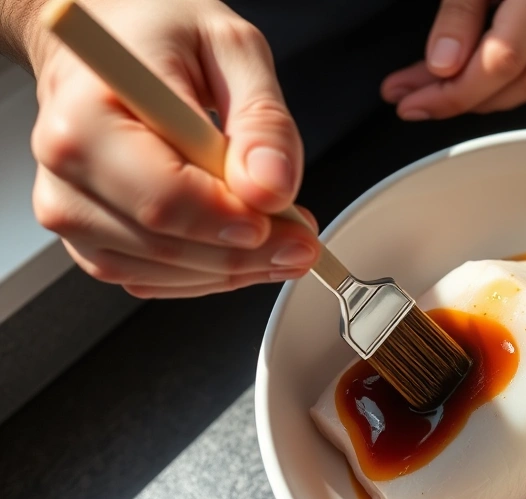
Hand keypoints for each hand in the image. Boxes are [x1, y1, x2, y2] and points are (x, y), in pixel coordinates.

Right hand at [25, 0, 318, 297]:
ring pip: (158, 273)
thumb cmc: (159, 35)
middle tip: (304, 241)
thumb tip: (271, 189)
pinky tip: (244, 250)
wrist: (110, 42)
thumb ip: (261, 119)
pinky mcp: (90, 236)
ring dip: (232, 270)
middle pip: (163, 244)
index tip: (289, 225)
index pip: (162, 197)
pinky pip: (150, 280)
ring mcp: (71, 208)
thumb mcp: (232, 49)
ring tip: (284, 243)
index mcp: (85, 115)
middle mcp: (65, 168)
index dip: (231, 223)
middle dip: (247, 253)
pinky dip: (207, 274)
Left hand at [380, 0, 525, 119]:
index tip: (413, 99)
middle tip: (418, 99)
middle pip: (524, 81)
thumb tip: (443, 65)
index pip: (502, 60)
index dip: (453, 92)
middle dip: (464, 100)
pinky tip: (491, 82)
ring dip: (494, 100)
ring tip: (448, 92)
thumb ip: (460, 11)